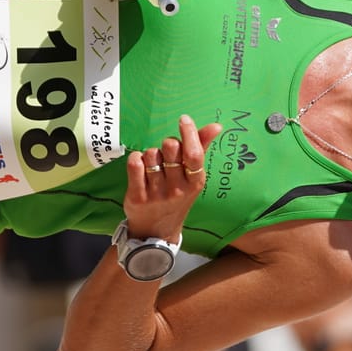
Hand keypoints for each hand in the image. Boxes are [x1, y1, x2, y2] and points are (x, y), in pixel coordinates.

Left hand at [123, 114, 222, 240]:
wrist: (156, 230)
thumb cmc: (177, 197)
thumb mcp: (192, 178)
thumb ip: (201, 149)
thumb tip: (216, 126)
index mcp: (195, 182)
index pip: (194, 153)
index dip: (189, 133)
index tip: (184, 119)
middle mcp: (177, 189)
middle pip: (171, 147)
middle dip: (168, 144)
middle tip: (167, 156)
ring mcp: (157, 194)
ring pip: (151, 154)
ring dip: (151, 155)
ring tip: (154, 168)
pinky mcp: (138, 197)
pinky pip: (135, 164)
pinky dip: (135, 159)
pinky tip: (139, 167)